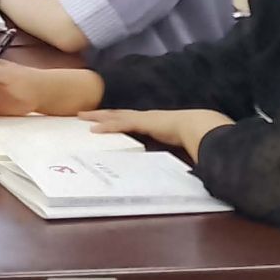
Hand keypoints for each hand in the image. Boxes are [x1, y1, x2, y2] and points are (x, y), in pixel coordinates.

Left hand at [82, 108, 234, 158]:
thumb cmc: (191, 134)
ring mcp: (142, 118)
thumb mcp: (176, 142)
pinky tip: (94, 129)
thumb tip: (171, 165)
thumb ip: (170, 149)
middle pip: (116, 114)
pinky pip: (120, 124)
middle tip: (82, 114)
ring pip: (114, 116)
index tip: (101, 119)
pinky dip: (107, 127)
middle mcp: (144, 116)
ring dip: (97, 117)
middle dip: (99, 114)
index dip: (114, 118)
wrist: (197, 126)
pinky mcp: (142, 122)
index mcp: (151, 121)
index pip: (128, 118)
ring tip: (81, 117)